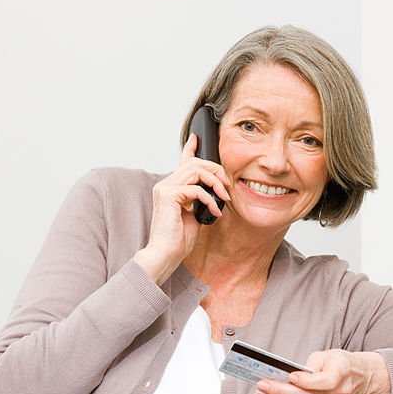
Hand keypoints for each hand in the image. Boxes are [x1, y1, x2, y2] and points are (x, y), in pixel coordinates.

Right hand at [133, 134, 230, 282]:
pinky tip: (215, 212)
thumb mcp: (193, 215)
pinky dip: (210, 199)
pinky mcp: (168, 196)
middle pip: (195, 163)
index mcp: (171, 188)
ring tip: (224, 197)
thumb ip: (199, 200)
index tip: (196, 138)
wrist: (164, 255)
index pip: (181, 162)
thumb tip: (213, 193)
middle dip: (216, 171)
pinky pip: (196, 189)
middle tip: (227, 187)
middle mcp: (166, 185)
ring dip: (215, 182)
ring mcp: (165, 189)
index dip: (190, 148)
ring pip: (196, 170)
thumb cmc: (177, 240)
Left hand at [255, 349, 391, 393]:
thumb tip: (294, 374)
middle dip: (282, 392)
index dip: (306, 381)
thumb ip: (313, 363)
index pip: (325, 381)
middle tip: (263, 386)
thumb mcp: (330, 354)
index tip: (289, 377)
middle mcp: (339, 393)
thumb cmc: (342, 364)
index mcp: (342, 373)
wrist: (360, 379)